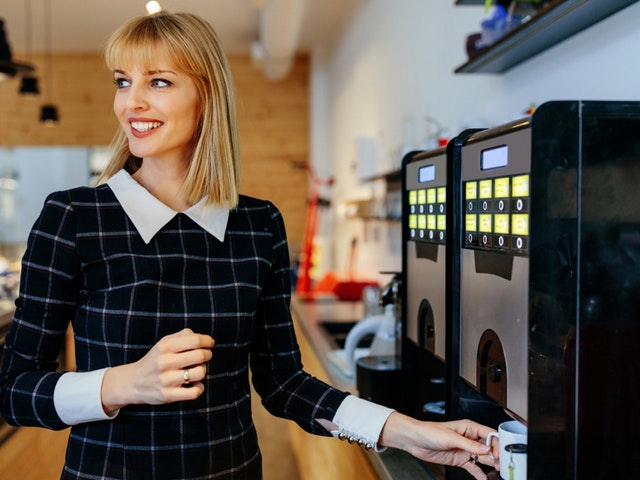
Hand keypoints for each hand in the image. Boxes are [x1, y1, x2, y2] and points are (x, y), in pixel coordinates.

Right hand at [101, 328, 213, 412]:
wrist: (133, 382)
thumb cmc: (155, 360)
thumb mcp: (164, 343)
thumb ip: (183, 335)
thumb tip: (206, 339)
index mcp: (165, 347)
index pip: (195, 340)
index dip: (207, 341)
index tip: (209, 343)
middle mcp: (164, 362)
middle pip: (200, 356)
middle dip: (207, 355)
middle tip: (204, 356)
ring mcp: (166, 380)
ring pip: (200, 373)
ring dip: (202, 371)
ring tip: (196, 370)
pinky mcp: (167, 395)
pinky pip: (194, 392)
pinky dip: (199, 388)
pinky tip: (194, 384)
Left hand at [379, 412, 498, 479]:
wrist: (415, 440)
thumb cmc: (429, 432)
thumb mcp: (450, 437)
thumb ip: (469, 444)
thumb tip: (486, 449)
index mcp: (469, 428)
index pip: (489, 434)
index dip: (497, 444)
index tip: (500, 454)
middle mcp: (469, 438)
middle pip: (489, 447)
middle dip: (496, 455)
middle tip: (500, 465)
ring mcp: (465, 449)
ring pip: (483, 458)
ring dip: (490, 464)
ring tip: (497, 471)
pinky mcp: (460, 459)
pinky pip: (473, 467)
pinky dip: (479, 473)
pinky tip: (484, 478)